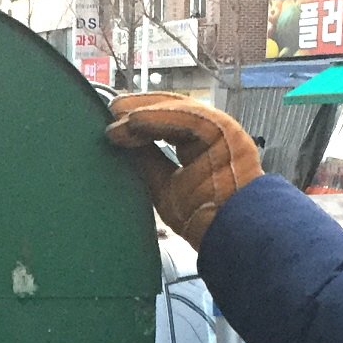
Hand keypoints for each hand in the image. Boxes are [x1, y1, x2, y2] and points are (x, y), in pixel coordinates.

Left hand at [105, 94, 262, 247]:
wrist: (230, 235)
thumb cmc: (203, 219)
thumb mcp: (163, 187)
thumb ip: (148, 162)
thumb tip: (122, 139)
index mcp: (198, 149)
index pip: (166, 124)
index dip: (140, 119)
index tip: (114, 120)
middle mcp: (210, 137)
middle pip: (172, 112)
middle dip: (140, 107)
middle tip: (112, 108)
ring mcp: (220, 133)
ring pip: (179, 111)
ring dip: (146, 110)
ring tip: (118, 113)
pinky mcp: (225, 132)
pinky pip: (188, 117)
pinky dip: (159, 117)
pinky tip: (135, 120)